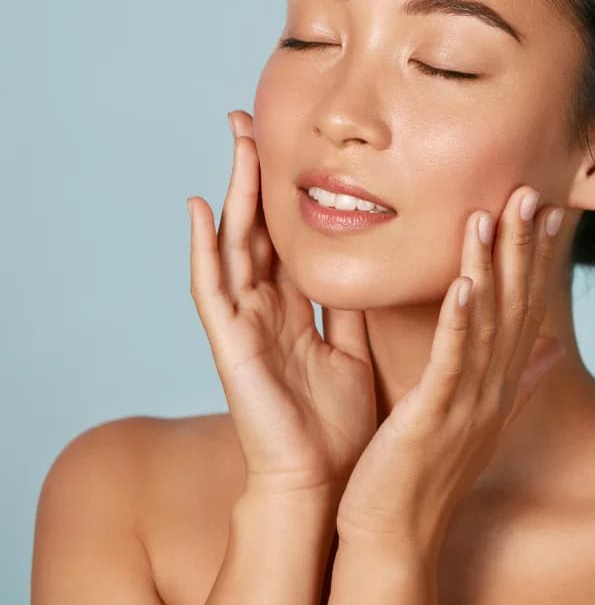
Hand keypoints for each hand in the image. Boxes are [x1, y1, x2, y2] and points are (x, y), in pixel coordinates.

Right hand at [187, 110, 376, 499]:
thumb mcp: (358, 352)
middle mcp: (267, 312)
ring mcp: (245, 326)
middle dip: (256, 176)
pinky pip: (211, 290)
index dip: (290, 195)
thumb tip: (385, 269)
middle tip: (253, 119)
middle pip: (258, 230)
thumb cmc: (342, 428)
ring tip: (235, 139)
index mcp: (299, 313)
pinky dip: (204, 249)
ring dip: (233, 192)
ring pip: (235, 245)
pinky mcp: (231, 346)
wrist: (327, 485)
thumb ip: (358, 310)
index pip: (291, 240)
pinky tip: (201, 209)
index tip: (297, 146)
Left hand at [335, 185, 565, 555]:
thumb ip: (520, 380)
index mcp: (498, 383)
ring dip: (493, 265)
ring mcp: (468, 402)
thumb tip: (556, 349)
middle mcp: (492, 387)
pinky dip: (459, 320)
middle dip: (523, 247)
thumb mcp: (479, 417)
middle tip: (532, 191)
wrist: (396, 535)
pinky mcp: (434, 416)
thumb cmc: (427, 475)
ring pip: (487, 322)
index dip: (538, 259)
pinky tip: (464, 282)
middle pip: (515, 305)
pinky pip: (451, 360)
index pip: (526, 308)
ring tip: (495, 213)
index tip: (549, 211)